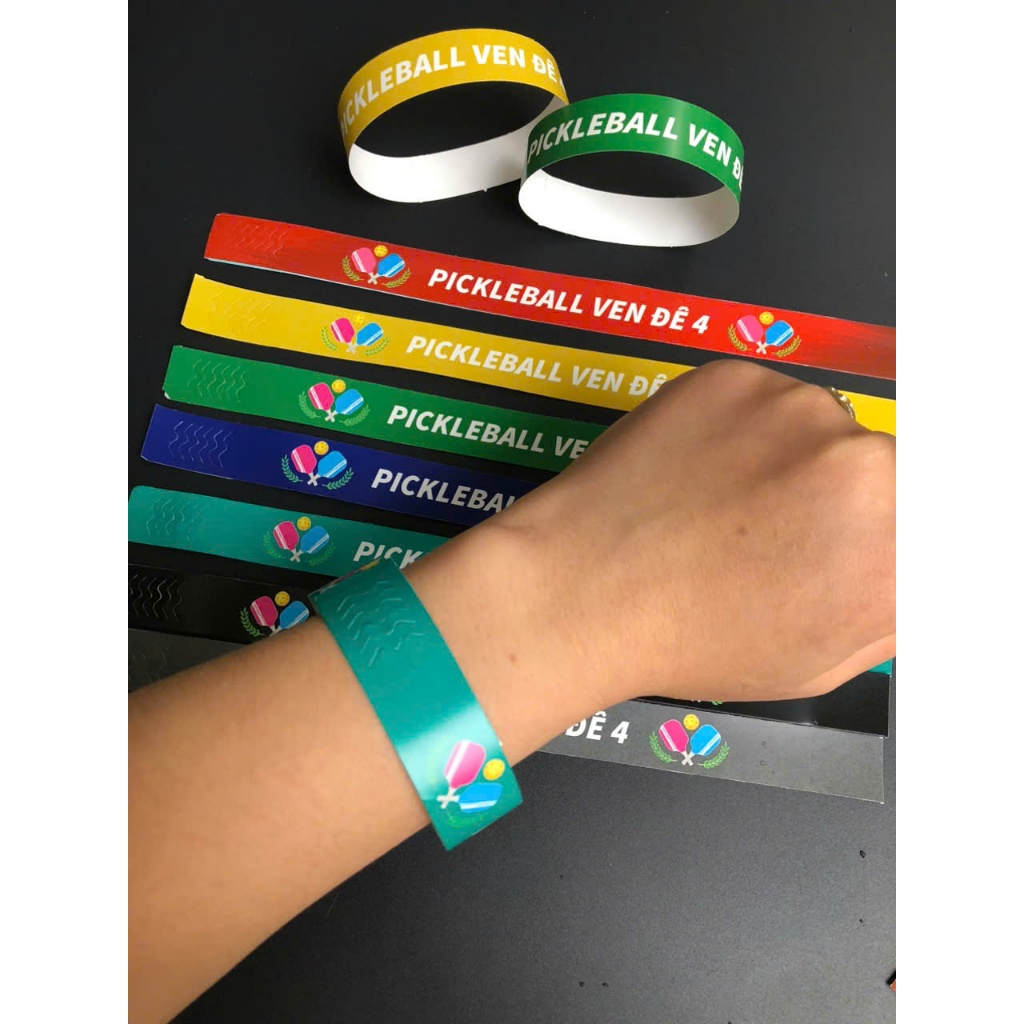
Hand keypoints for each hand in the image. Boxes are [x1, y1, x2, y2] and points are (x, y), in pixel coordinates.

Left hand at [410, 360, 894, 709]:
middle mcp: (862, 465)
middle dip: (841, 498)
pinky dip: (738, 431)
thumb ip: (892, 602)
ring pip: (818, 429)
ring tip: (720, 508)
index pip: (939, 513)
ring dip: (787, 459)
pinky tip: (695, 475)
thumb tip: (914, 565)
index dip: (896, 525)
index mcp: (896, 546)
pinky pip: (762, 399)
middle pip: (881, 466)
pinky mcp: (738, 375)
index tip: (864, 532)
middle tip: (777, 531)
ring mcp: (796, 410)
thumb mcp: (820, 657)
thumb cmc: (684, 635)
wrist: (583, 589)